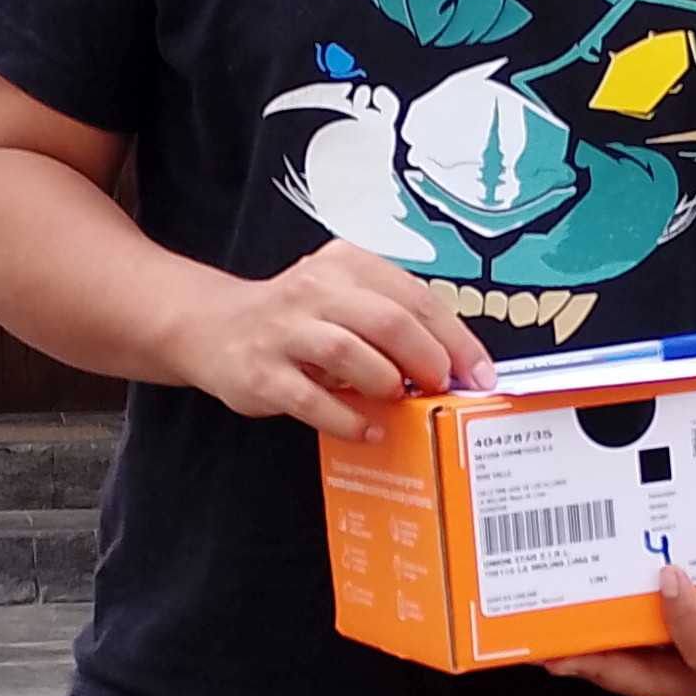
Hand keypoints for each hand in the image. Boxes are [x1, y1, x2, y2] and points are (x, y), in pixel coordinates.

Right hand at [174, 246, 493, 438]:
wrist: (215, 327)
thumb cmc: (297, 319)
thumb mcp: (344, 300)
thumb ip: (392, 321)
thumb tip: (453, 366)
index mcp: (347, 266)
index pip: (416, 298)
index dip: (456, 339)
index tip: (480, 373)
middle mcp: (315, 290)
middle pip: (388, 321)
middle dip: (425, 360)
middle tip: (439, 387)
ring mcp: (284, 332)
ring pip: (349, 353)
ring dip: (385, 383)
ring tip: (398, 401)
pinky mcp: (262, 373)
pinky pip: (312, 399)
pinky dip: (348, 419)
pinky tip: (368, 429)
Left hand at [548, 557, 695, 695]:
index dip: (688, 626)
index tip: (671, 578)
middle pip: (659, 683)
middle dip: (605, 668)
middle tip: (555, 648)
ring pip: (649, 671)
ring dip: (601, 656)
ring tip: (551, 633)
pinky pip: (657, 649)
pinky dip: (622, 636)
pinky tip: (592, 610)